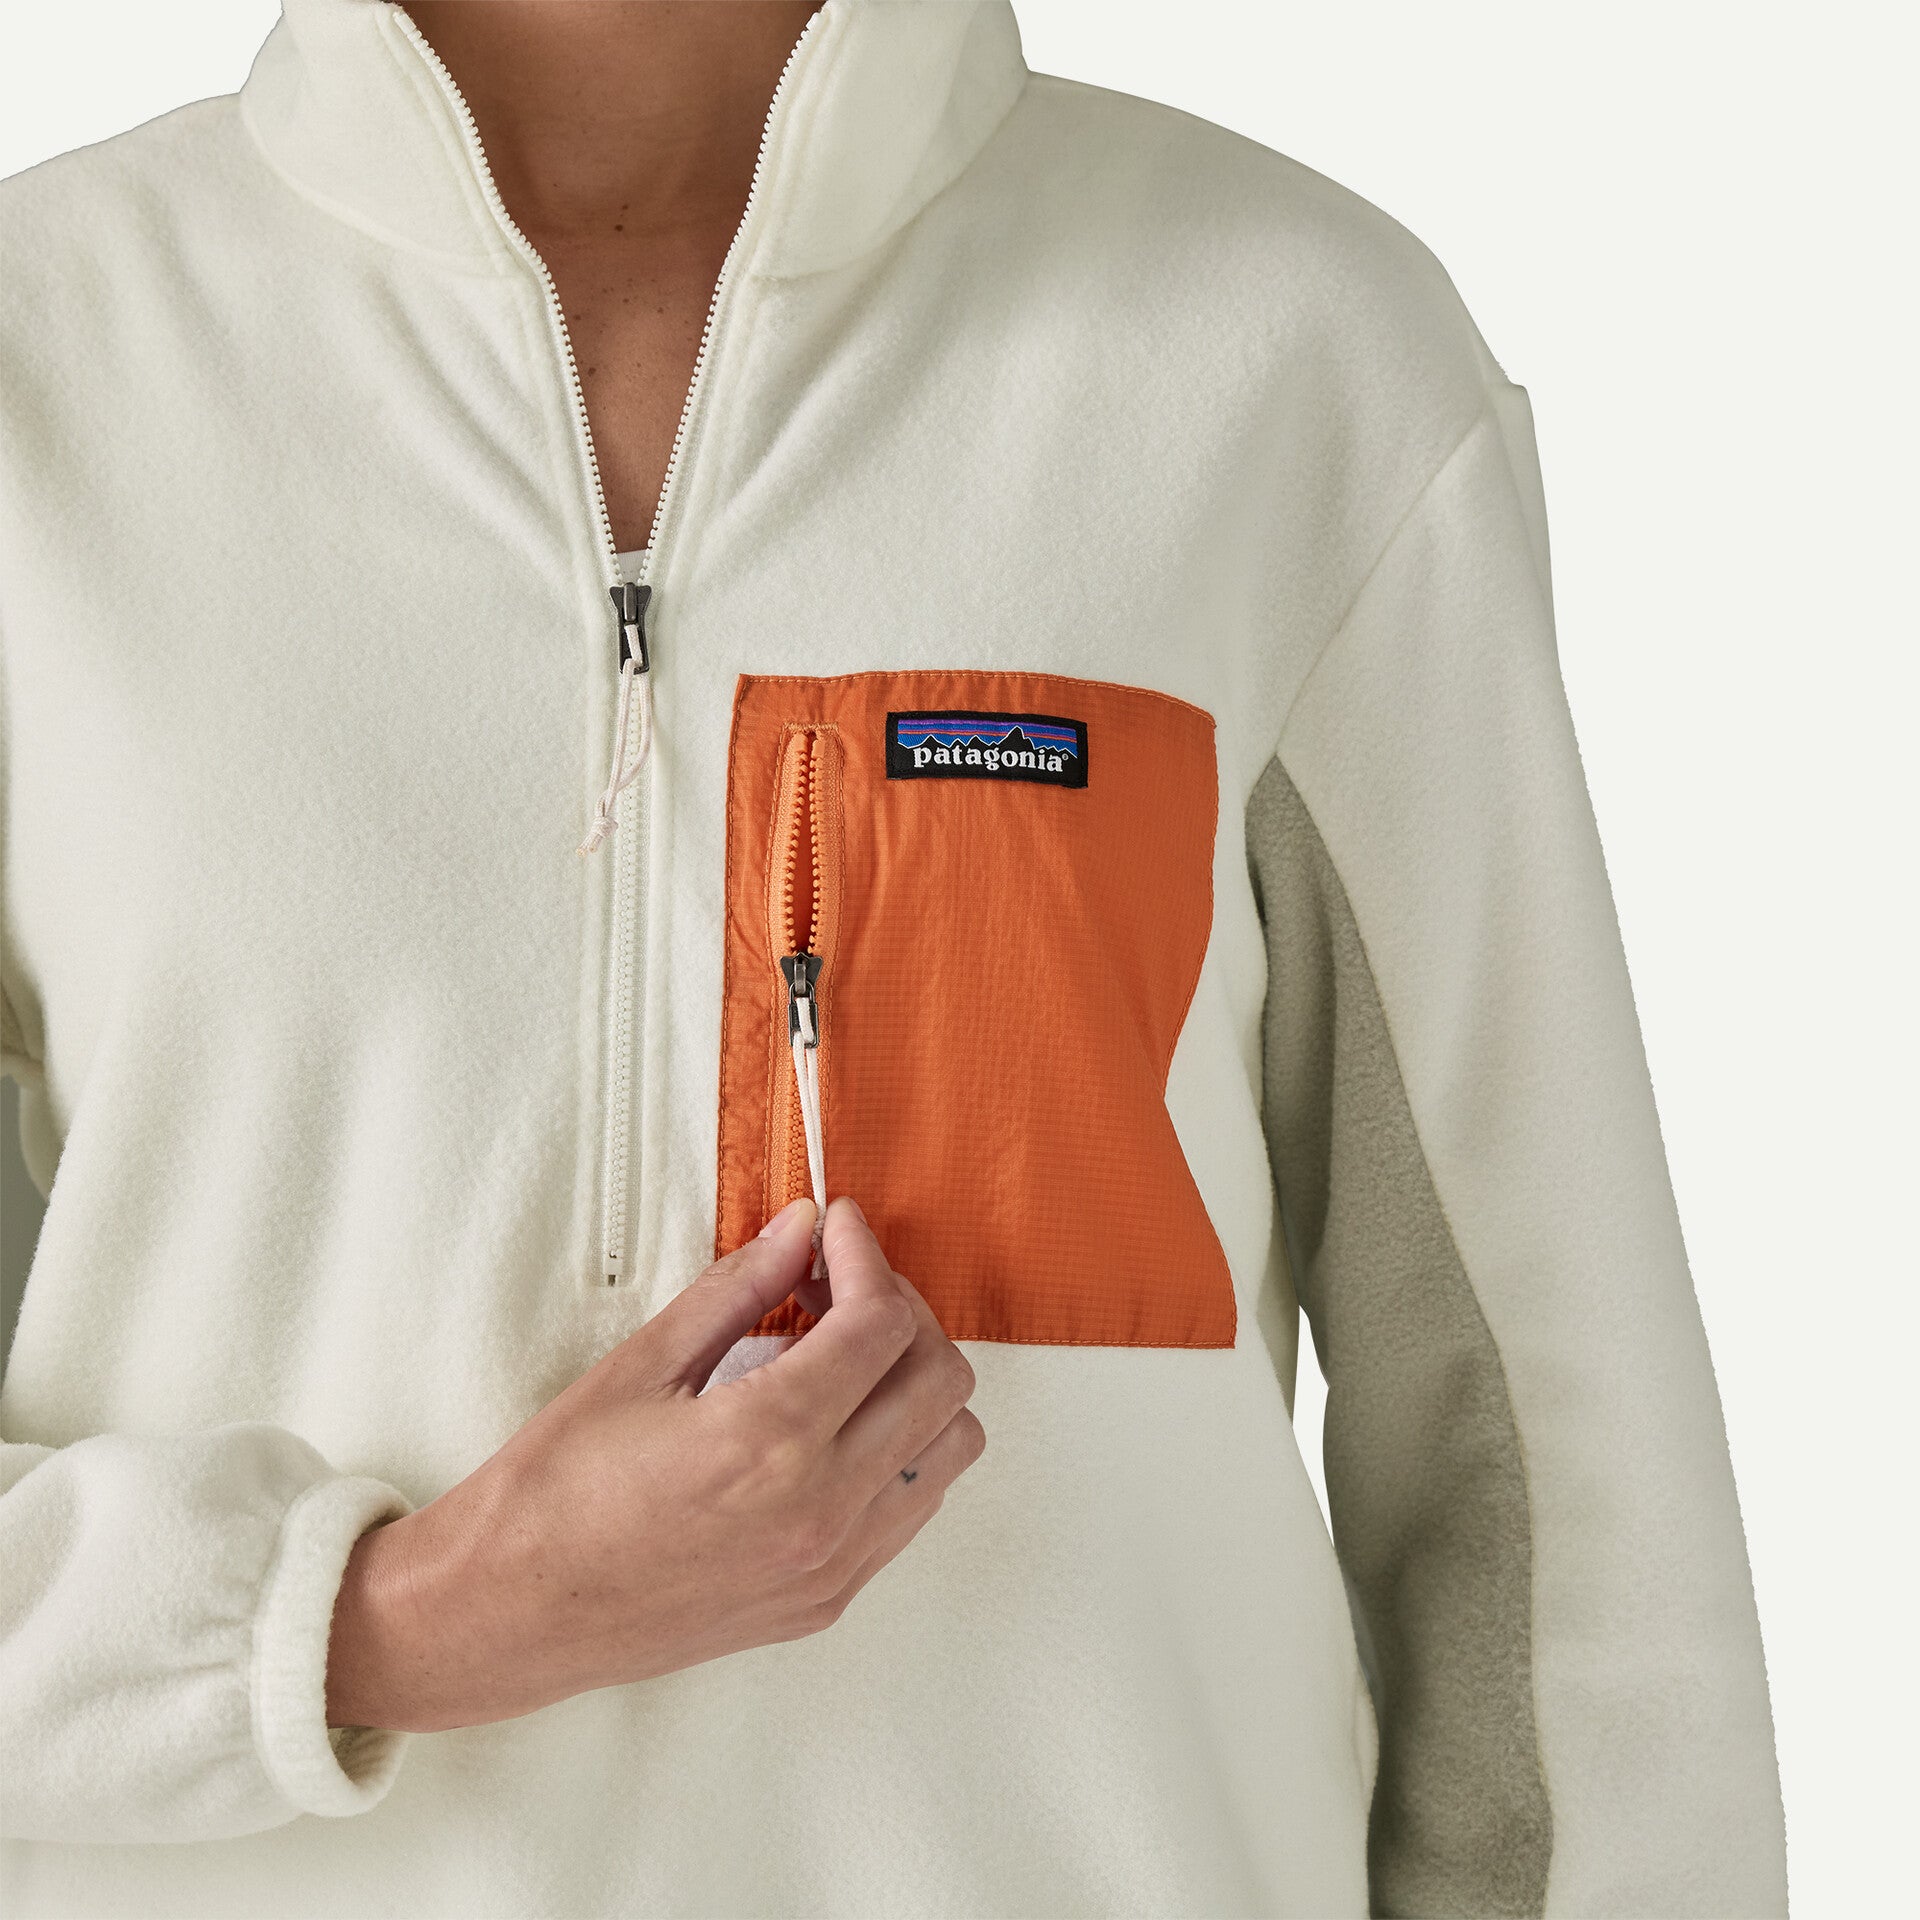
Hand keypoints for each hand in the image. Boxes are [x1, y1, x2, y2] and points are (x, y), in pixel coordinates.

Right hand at [325, 1196, 983, 1731]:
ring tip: (838, 1355)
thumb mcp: (641, 1366)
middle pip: (941, 1377)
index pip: (881, 1322)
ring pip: (950, 1445)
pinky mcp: (827, 1599)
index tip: (835, 1228)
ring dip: (913, 1382)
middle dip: (901, 1309)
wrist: (507, 1615)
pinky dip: (900, 1446)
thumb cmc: (553, 1492)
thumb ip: (738, 1289)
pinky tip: (833, 1423)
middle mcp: (820, 1510)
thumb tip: (800, 1227)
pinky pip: (914, 1507)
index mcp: (769, 1441)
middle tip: (834, 1284)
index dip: (865, 1255)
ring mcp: (832, 1564)